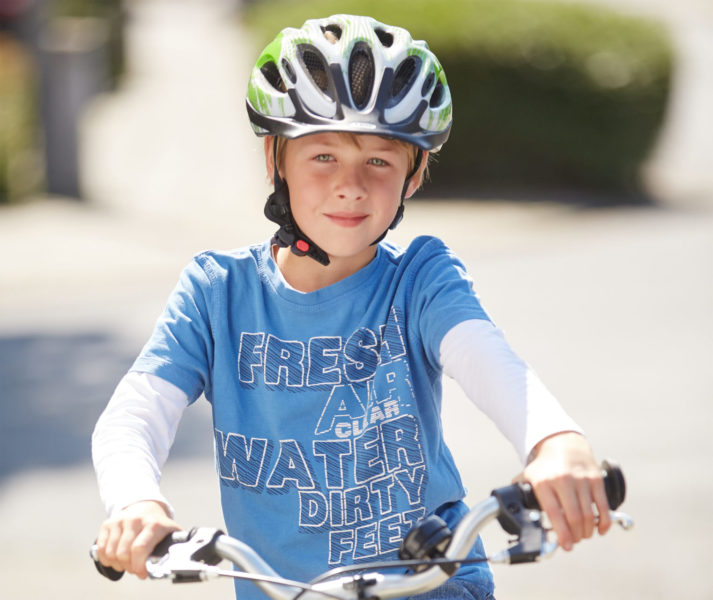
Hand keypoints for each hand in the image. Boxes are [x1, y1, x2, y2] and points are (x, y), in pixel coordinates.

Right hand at [95, 500, 181, 578]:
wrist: (145, 506)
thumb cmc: (158, 525)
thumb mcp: (171, 532)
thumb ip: (174, 546)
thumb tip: (173, 562)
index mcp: (154, 524)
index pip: (140, 548)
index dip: (138, 565)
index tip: (142, 573)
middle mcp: (136, 520)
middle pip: (124, 553)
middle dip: (129, 567)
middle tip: (135, 568)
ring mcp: (120, 520)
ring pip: (111, 553)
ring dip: (118, 564)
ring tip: (126, 564)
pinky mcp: (108, 523)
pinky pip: (101, 548)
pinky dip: (106, 559)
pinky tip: (115, 559)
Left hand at [516, 432, 611, 550]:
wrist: (563, 443)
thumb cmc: (545, 465)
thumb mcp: (529, 475)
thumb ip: (520, 491)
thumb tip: (510, 510)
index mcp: (544, 482)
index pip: (553, 513)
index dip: (561, 533)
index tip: (565, 546)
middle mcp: (563, 480)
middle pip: (574, 517)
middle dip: (576, 535)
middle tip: (574, 541)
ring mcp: (581, 479)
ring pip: (589, 514)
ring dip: (588, 531)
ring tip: (583, 535)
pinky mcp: (596, 479)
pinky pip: (603, 506)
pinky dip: (604, 522)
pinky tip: (600, 529)